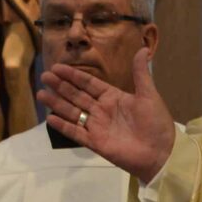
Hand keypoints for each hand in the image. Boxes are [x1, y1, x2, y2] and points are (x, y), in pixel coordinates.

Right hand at [40, 50, 177, 180]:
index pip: (89, 83)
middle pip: (76, 96)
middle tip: (44, 76)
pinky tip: (50, 118)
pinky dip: (63, 126)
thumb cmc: (156, 123)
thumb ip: (140, 73)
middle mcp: (102, 110)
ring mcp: (97, 127)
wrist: (160, 153)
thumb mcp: (148, 95)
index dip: (73, 75)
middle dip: (60, 86)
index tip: (57, 67)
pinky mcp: (95, 143)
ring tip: (41, 94)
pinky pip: (76, 133)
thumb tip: (142, 48)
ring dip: (57, 103)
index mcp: (113, 97)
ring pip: (73, 112)